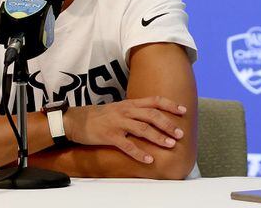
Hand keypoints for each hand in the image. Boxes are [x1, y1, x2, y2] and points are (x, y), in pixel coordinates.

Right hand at [62, 97, 186, 163]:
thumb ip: (135, 111)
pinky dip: (139, 152)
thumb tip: (153, 117)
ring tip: (170, 145)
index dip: (170, 105)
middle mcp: (126, 111)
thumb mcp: (119, 109)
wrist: (77, 120)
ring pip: (143, 129)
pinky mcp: (110, 136)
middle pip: (152, 115)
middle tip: (179, 134)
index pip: (154, 101)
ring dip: (158, 137)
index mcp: (130, 104)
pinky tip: (148, 159)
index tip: (183, 110)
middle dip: (168, 124)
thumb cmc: (100, 116)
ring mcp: (118, 123)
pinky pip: (127, 145)